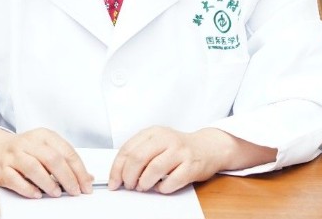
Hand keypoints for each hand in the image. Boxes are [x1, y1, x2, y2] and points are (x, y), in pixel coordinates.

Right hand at [0, 127, 92, 198]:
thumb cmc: (23, 150)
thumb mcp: (46, 149)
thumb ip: (65, 162)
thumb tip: (86, 178)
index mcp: (43, 136)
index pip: (67, 152)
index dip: (79, 170)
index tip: (85, 184)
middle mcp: (28, 143)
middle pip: (52, 159)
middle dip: (68, 178)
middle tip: (75, 191)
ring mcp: (13, 155)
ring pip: (34, 168)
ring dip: (49, 183)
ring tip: (57, 193)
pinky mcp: (2, 169)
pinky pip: (16, 180)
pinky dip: (28, 189)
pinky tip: (37, 194)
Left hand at [108, 126, 228, 193]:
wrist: (208, 147)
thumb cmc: (178, 148)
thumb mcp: (157, 142)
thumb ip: (139, 152)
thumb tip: (118, 174)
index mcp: (154, 132)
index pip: (127, 149)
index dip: (117, 169)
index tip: (114, 182)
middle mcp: (166, 139)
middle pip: (138, 158)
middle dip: (128, 177)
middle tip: (128, 186)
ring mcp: (180, 151)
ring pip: (153, 170)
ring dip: (143, 183)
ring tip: (143, 186)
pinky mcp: (191, 166)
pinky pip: (170, 182)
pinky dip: (161, 188)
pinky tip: (160, 186)